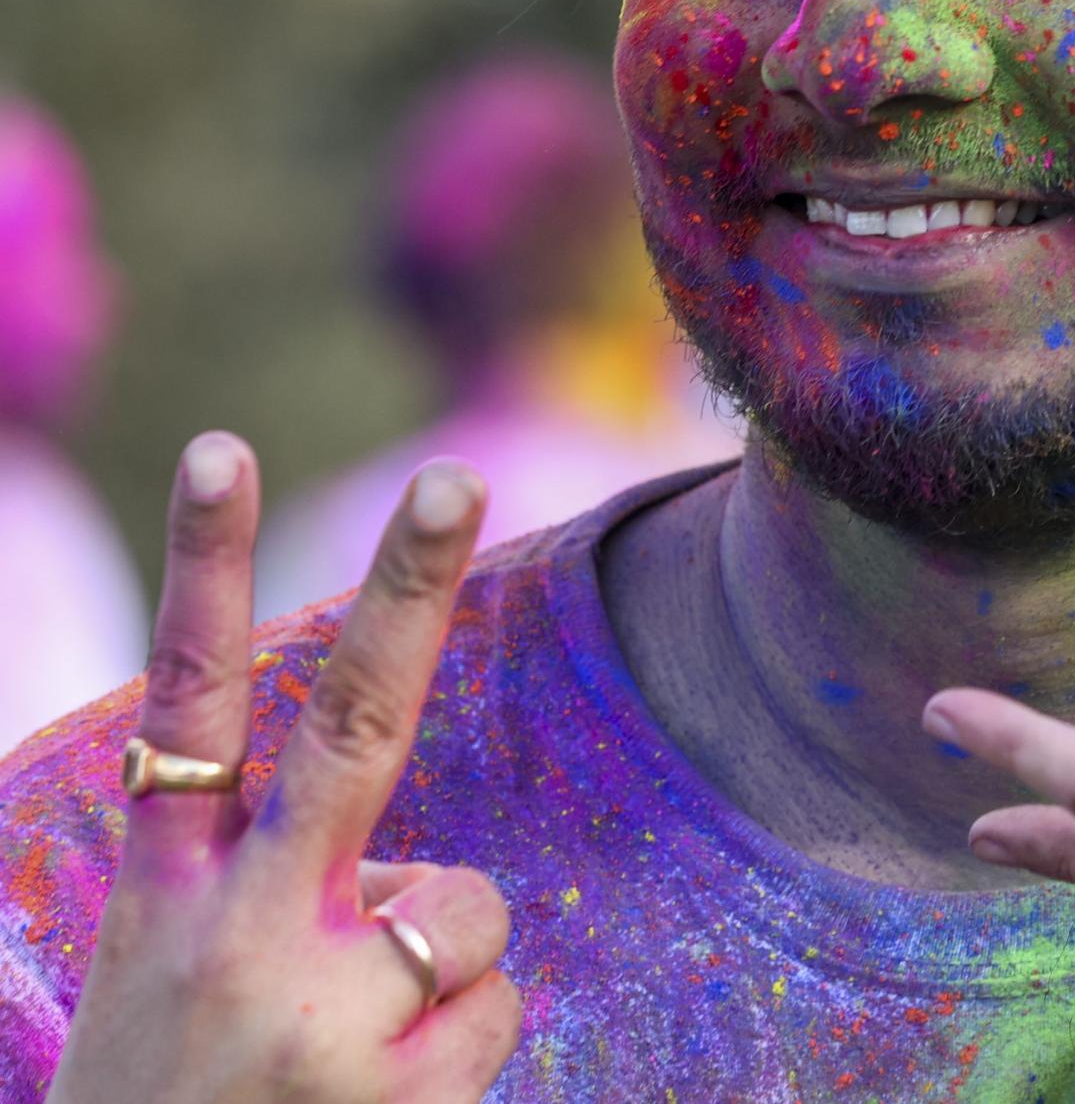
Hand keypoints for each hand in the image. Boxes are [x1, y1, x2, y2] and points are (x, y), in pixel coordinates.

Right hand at [47, 435, 520, 1103]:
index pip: (183, 707)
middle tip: (452, 472)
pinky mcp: (390, 1094)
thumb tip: (436, 886)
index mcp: (166, 899)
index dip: (202, 570)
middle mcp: (235, 938)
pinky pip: (496, 1008)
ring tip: (348, 1070)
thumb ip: (287, 907)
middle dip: (407, 591)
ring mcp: (315, 1016)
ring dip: (444, 976)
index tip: (226, 447)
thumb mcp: (179, 995)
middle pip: (350, 726)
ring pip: (472, 907)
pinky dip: (459, 1055)